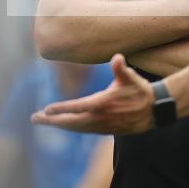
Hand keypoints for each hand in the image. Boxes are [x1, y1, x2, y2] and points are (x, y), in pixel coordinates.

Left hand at [31, 54, 154, 134]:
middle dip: (52, 120)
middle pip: (71, 121)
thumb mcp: (131, 78)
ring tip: (42, 120)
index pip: (78, 107)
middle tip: (34, 118)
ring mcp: (102, 125)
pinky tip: (63, 124)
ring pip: (75, 127)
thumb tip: (117, 57)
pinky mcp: (104, 130)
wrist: (154, 111)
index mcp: (104, 103)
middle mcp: (100, 117)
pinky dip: (70, 127)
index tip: (46, 109)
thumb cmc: (140, 91)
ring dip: (58, 124)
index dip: (62, 108)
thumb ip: (121, 68)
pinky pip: (82, 129)